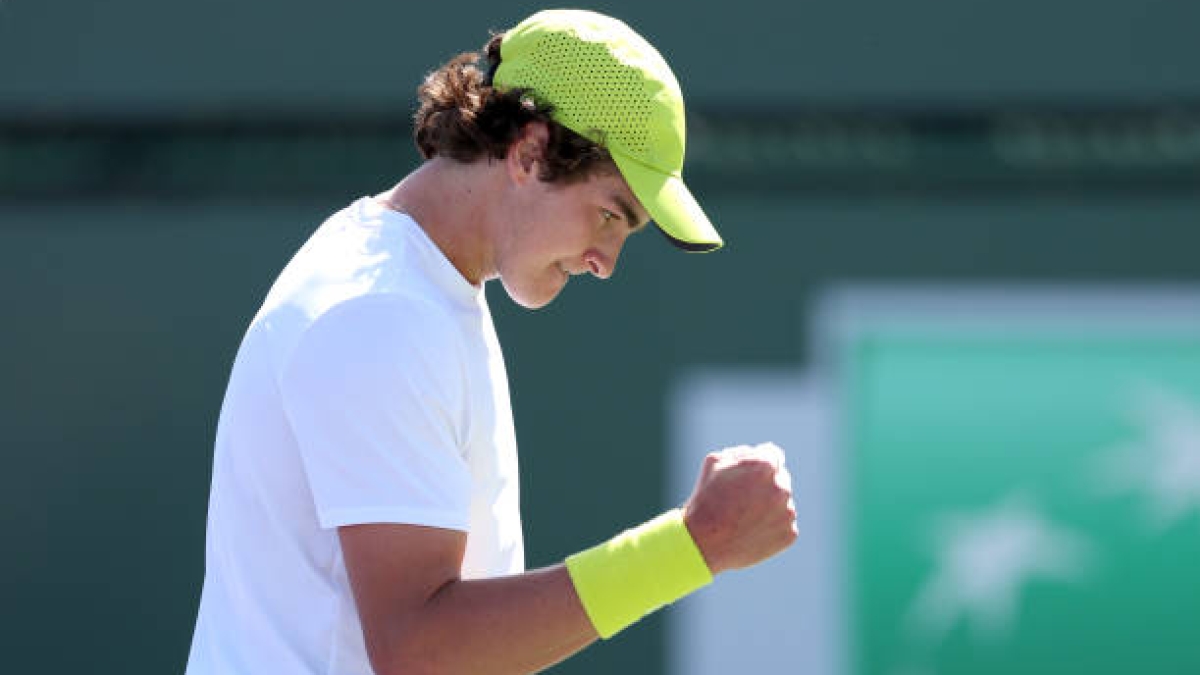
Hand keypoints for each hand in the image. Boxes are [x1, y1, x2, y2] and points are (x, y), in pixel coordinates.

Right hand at [681, 442, 797, 574]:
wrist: (703, 543)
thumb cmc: (705, 500)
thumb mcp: (714, 463)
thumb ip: (742, 452)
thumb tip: (761, 451)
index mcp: (765, 466)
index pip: (773, 455)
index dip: (760, 464)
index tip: (751, 475)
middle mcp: (782, 488)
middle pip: (780, 479)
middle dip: (765, 485)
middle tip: (743, 500)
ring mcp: (787, 512)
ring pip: (783, 503)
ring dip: (770, 506)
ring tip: (744, 518)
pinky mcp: (789, 534)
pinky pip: (784, 524)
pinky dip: (772, 526)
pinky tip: (752, 531)